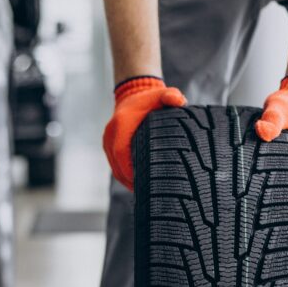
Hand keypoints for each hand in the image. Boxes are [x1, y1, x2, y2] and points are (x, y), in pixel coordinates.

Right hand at [103, 76, 186, 190]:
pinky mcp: (108, 146)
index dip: (130, 171)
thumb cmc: (150, 99)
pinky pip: (114, 165)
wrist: (133, 93)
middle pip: (117, 165)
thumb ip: (172, 96)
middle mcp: (111, 134)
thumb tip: (179, 101)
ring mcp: (108, 141)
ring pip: (115, 168)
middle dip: (129, 181)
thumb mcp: (162, 95)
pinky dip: (124, 175)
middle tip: (146, 193)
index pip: (122, 154)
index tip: (141, 183)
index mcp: (121, 125)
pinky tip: (136, 184)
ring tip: (142, 192)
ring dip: (126, 181)